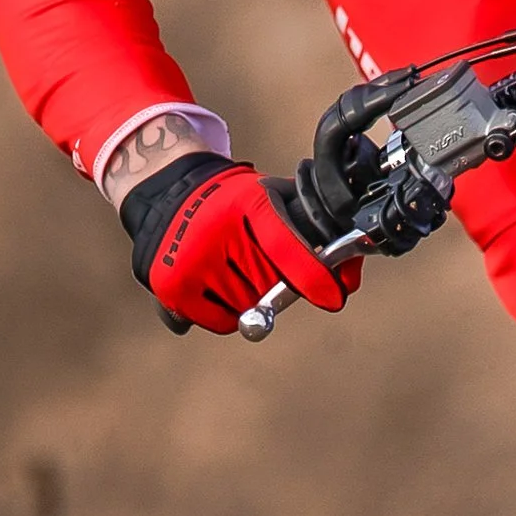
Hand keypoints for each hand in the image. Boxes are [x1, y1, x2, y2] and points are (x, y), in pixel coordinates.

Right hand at [119, 152, 352, 334]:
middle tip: (261, 261)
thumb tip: (348, 278)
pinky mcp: (172, 287)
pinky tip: (213, 280)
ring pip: (249, 308)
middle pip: (272, 287)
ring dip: (251, 297)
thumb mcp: (273, 197)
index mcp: (248, 203)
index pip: (286, 247)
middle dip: (280, 283)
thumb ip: (313, 231)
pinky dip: (225, 311)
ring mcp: (192, 262)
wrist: (167, 193)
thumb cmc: (234, 202)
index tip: (334, 296)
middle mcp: (216, 233)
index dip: (314, 275)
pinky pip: (221, 322)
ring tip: (232, 265)